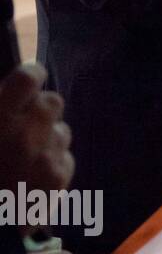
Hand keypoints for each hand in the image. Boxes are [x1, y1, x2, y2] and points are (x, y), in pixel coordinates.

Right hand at [0, 63, 74, 200]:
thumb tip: (6, 91)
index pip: (28, 78)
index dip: (30, 74)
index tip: (28, 79)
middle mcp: (26, 134)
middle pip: (52, 102)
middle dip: (39, 108)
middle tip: (22, 122)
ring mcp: (46, 157)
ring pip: (61, 130)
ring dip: (46, 136)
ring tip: (23, 155)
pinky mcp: (59, 178)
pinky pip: (64, 156)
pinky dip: (51, 161)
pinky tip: (30, 176)